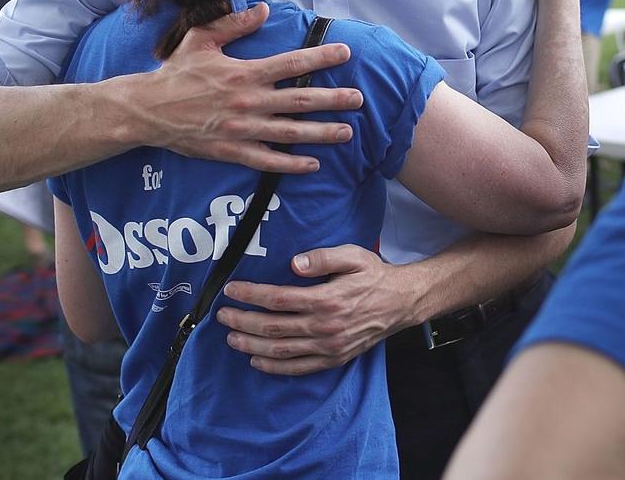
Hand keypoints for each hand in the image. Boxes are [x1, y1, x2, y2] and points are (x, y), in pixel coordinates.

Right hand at [138, 2, 365, 172]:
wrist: (147, 110)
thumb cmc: (175, 72)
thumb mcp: (201, 39)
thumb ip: (233, 24)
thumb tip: (264, 10)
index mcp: (244, 72)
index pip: (291, 63)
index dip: (320, 58)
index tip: (345, 53)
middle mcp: (247, 102)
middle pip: (299, 100)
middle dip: (332, 100)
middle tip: (358, 100)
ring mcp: (241, 129)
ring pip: (290, 133)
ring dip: (321, 133)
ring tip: (346, 133)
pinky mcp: (231, 151)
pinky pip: (267, 160)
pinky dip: (291, 164)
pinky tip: (313, 165)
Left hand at [217, 244, 418, 374]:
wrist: (401, 302)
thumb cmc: (374, 275)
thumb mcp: (353, 256)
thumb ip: (323, 258)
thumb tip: (294, 263)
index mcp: (327, 299)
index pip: (278, 299)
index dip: (251, 295)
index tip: (232, 290)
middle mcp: (325, 326)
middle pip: (273, 327)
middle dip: (243, 321)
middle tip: (222, 315)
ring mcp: (329, 346)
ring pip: (281, 350)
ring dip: (252, 344)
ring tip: (231, 337)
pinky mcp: (333, 358)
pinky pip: (298, 367)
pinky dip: (274, 367)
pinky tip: (257, 360)